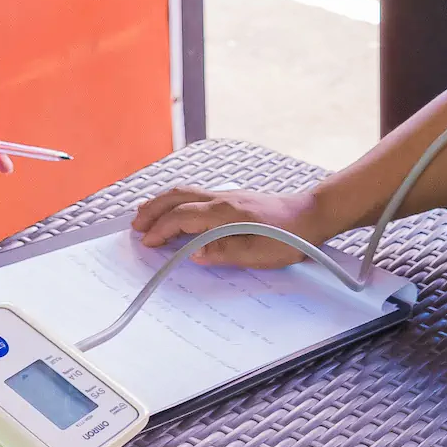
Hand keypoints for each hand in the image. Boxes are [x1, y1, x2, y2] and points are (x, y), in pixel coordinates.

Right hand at [129, 186, 330, 267]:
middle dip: (153, 210)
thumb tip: (194, 254)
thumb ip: (224, 252)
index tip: (146, 242)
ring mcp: (226, 195)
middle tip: (135, 226)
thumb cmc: (289, 237)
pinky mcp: (232, 198)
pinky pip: (195, 194)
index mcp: (225, 213)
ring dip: (162, 202)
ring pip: (185, 192)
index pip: (183, 218)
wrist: (311, 215)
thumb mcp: (258, 254)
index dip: (161, 230)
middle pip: (177, 197)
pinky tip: (176, 210)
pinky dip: (177, 201)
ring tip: (145, 214)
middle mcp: (221, 199)